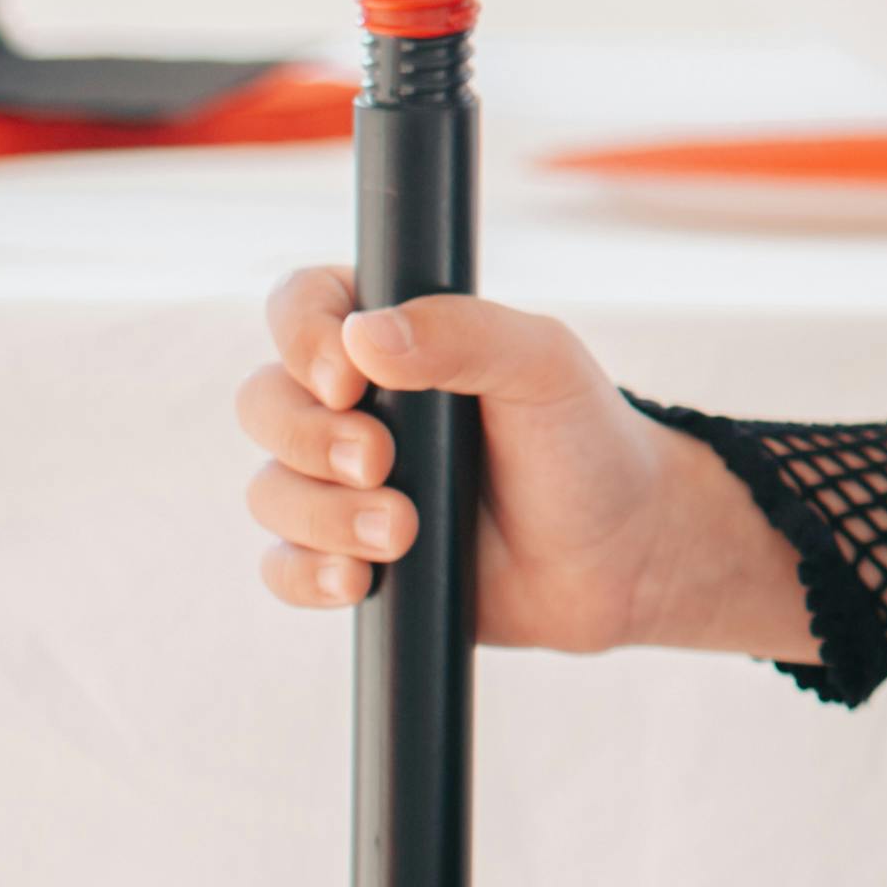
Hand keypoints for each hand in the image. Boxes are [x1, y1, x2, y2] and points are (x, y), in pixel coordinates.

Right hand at [233, 265, 793, 658]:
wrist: (622, 551)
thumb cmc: (586, 437)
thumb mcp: (544, 365)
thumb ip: (464, 334)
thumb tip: (363, 336)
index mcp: (398, 337)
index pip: (304, 305)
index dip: (302, 337)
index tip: (348, 379)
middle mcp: (357, 405)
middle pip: (264, 402)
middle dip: (309, 438)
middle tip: (381, 463)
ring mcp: (347, 484)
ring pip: (269, 491)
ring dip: (322, 516)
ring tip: (402, 533)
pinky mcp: (351, 555)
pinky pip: (283, 567)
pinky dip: (308, 575)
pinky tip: (359, 581)